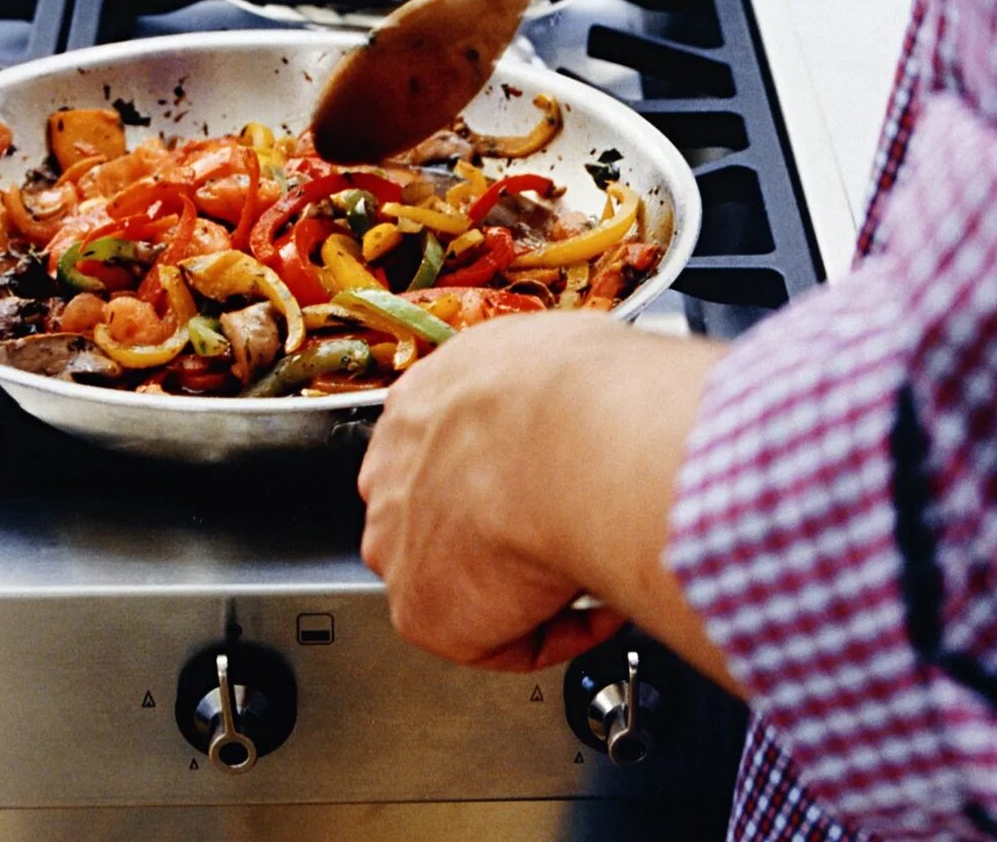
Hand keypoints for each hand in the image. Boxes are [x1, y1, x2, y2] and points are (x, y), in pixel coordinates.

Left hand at [358, 311, 733, 682]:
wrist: (577, 441)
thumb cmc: (584, 391)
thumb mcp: (567, 354)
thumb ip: (557, 390)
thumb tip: (600, 397)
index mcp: (425, 399)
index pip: (453, 447)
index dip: (514, 476)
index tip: (564, 486)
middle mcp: (394, 468)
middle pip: (448, 516)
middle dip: (511, 532)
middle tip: (578, 533)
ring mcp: (400, 540)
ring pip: (469, 580)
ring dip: (530, 584)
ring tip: (597, 569)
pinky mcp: (423, 610)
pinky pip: (499, 642)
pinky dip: (557, 633)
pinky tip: (602, 606)